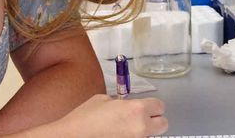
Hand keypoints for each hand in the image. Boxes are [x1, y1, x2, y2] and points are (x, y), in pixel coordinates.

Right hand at [48, 94, 167, 137]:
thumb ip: (120, 102)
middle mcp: (140, 127)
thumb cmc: (83, 119)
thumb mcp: (102, 100)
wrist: (71, 137)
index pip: (160, 106)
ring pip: (150, 136)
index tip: (146, 108)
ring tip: (124, 130)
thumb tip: (125, 106)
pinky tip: (118, 136)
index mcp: (136, 109)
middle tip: (141, 120)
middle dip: (154, 121)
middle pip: (164, 125)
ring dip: (142, 132)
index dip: (152, 106)